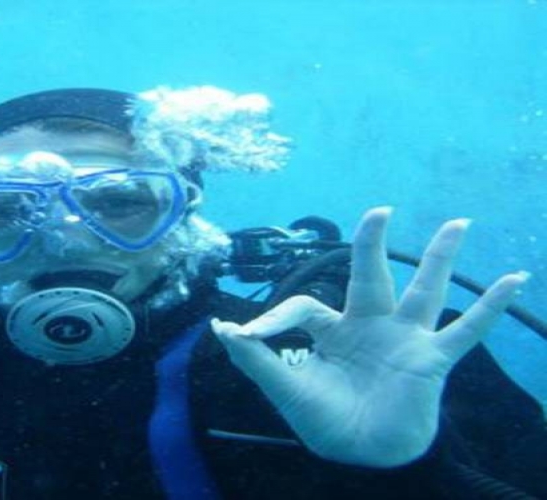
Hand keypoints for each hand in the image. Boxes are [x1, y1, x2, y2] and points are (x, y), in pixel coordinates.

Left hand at [213, 207, 528, 466]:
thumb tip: (220, 327)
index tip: (248, 336)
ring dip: (441, 259)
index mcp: (331, 331)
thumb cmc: (324, 422)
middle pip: (369, 276)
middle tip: (379, 211)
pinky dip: (491, 307)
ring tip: (458, 223)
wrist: (361, 455)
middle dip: (372, 243)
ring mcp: (403, 339)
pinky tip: (515, 278)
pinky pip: (467, 330)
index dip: (275, 318)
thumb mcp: (284, 388)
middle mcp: (368, 326)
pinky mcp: (431, 359)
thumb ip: (255, 358)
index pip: (304, 307)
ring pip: (424, 291)